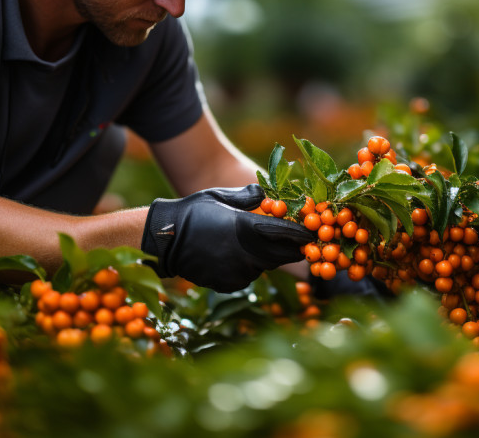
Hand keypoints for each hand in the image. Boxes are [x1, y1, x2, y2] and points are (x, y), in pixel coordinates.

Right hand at [140, 184, 313, 292]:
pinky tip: (233, 256)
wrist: (164, 239)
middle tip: (295, 241)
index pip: (285, 234)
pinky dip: (247, 267)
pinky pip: (247, 276)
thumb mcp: (221, 195)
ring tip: (251, 244)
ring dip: (265, 257)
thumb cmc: (193, 211)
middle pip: (281, 256)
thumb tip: (266, 194)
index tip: (314, 233)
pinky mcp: (228, 284)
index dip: (303, 233)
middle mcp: (245, 254)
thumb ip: (248, 196)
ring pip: (264, 266)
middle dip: (290, 248)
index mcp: (246, 228)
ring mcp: (237, 272)